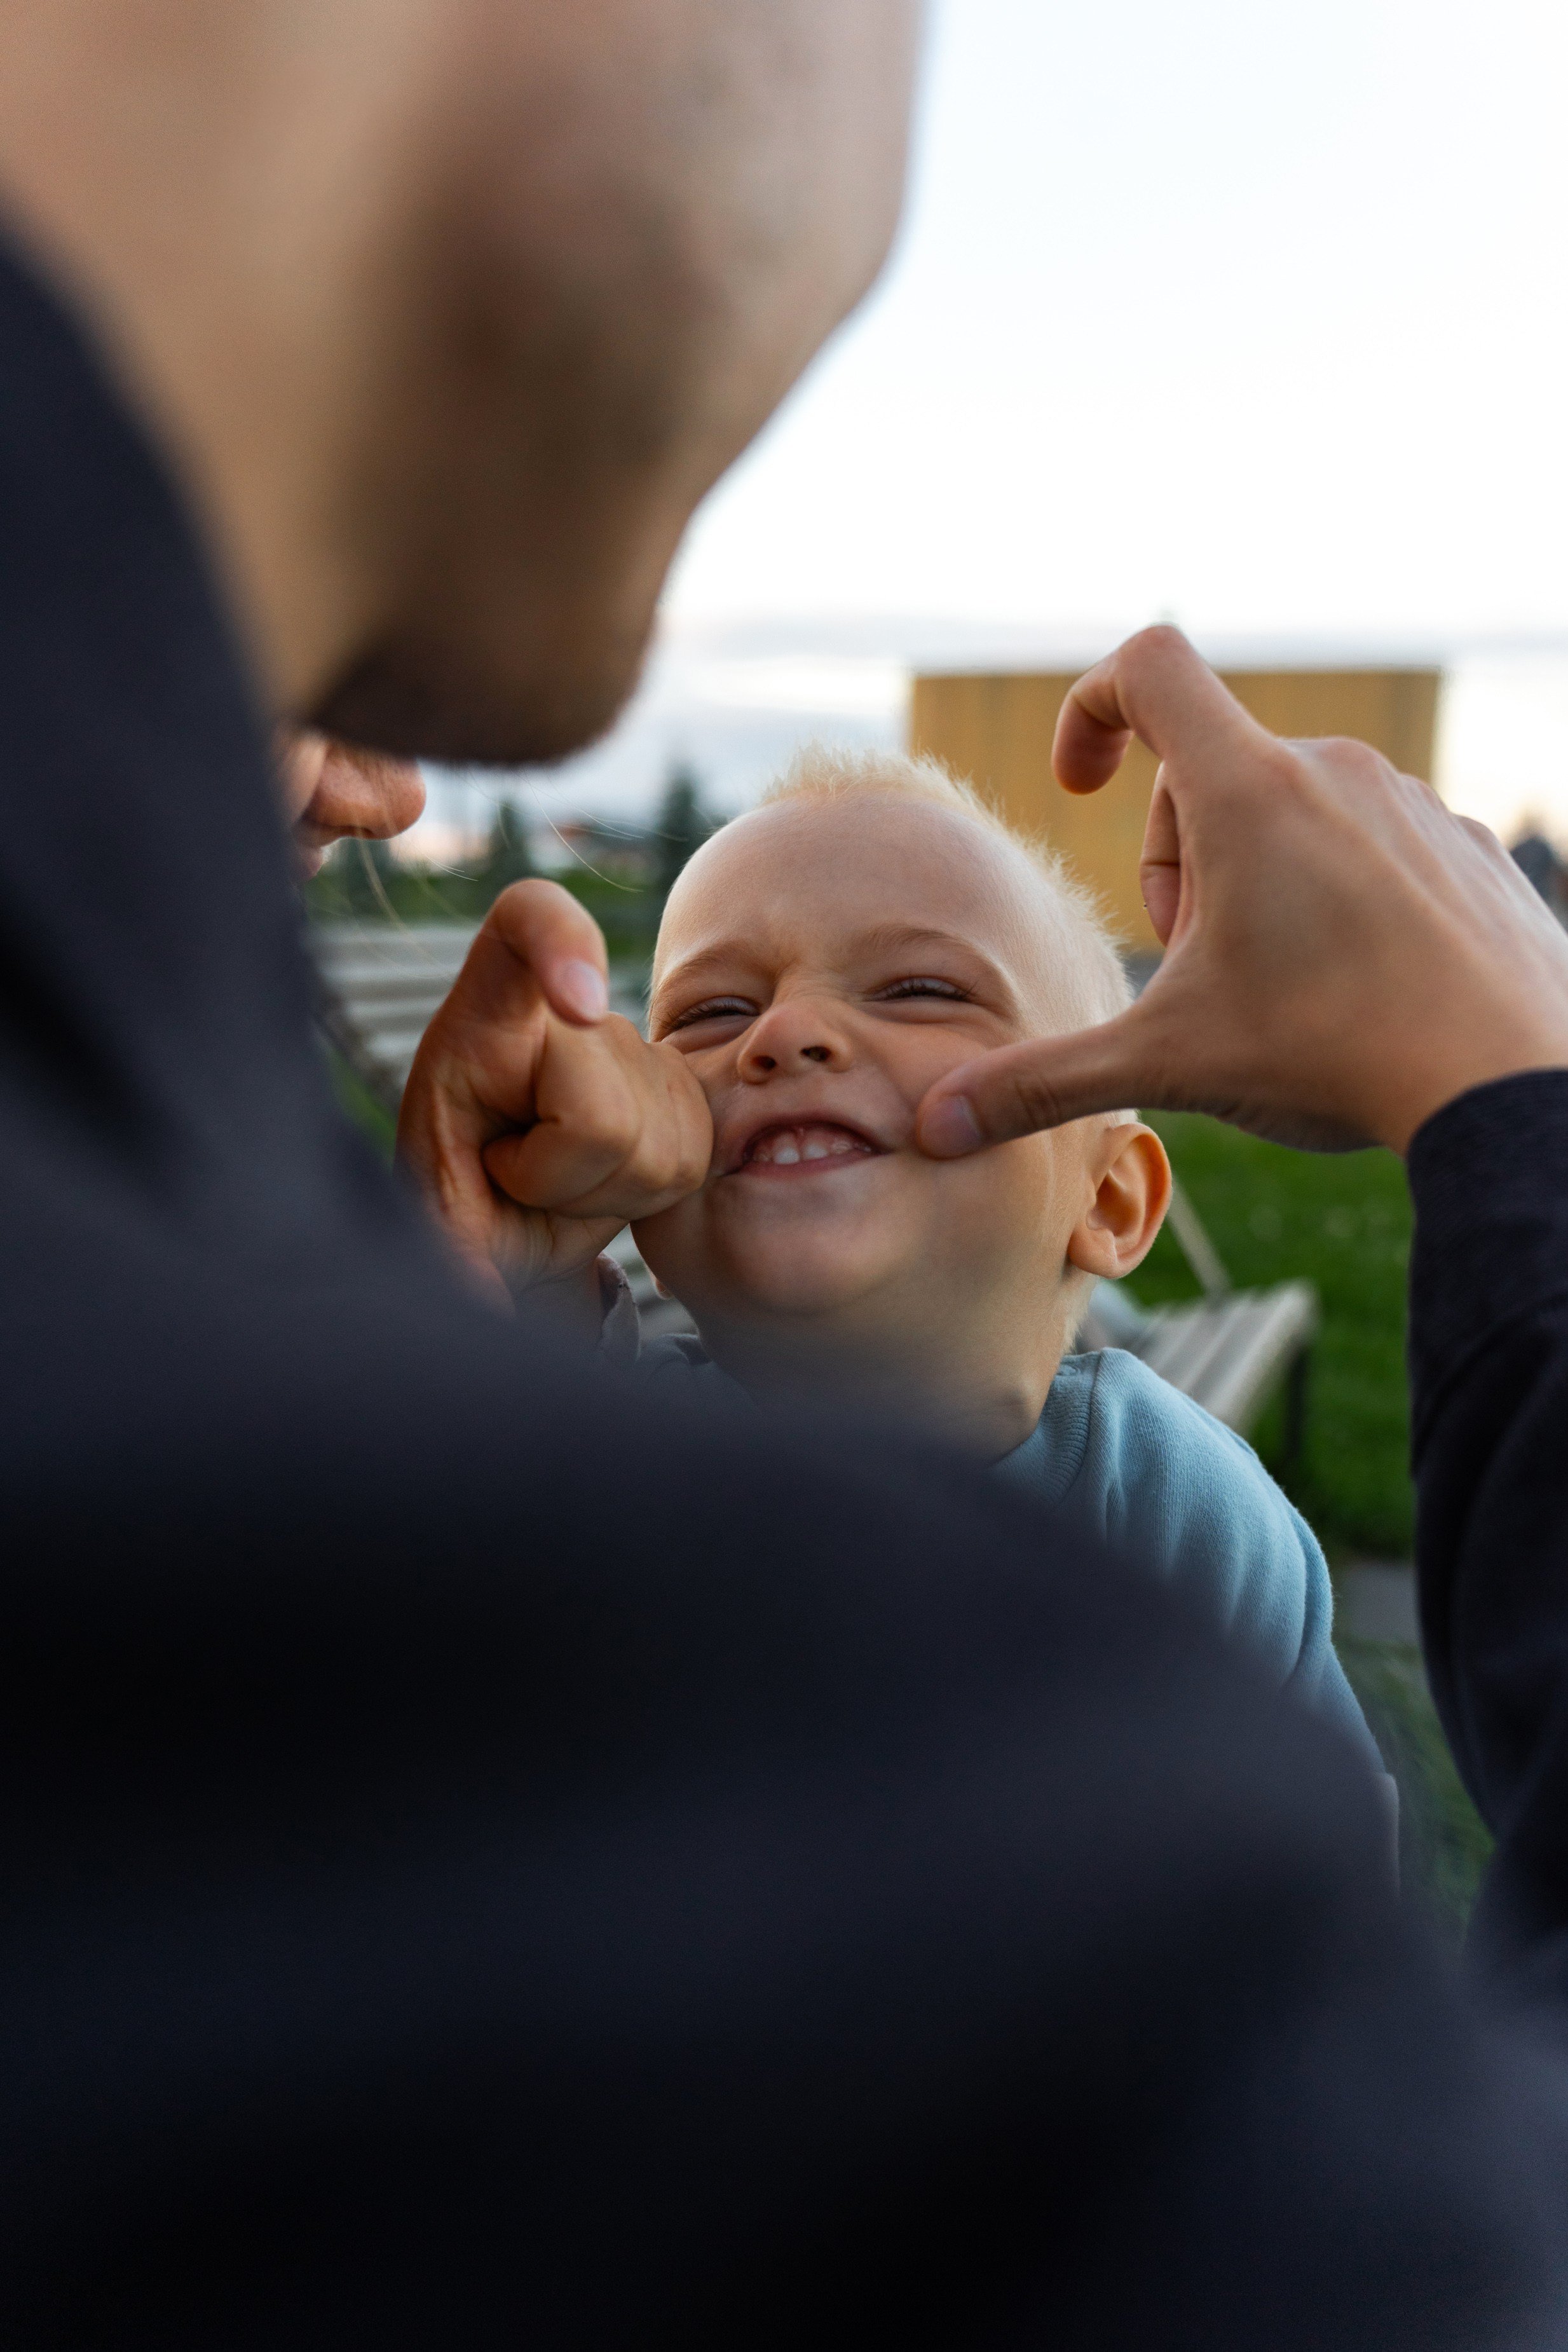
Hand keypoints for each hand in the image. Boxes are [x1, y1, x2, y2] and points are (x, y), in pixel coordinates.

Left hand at [398, 881, 711, 1308]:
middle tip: (514, 1174)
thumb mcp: (434, 1217)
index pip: (527, 922)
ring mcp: (636, 1047)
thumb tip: (479, 1310)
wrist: (501, 1209)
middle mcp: (568, 1011)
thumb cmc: (456, 1193)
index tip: (579, 1004)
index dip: (562, 943)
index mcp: (486, 1013)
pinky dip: (642, 1193)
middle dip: (559, 1177)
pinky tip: (597, 1178)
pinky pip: (691, 1161)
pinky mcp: (685, 1089)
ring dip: (603, 1191)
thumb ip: (450, 1256)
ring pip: (657, 1147)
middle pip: (604, 1111)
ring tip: (553, 1176)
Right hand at [916, 628, 1567, 1158]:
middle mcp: (1333, 771)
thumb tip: (934, 1123)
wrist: (1509, 1087)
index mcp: (1247, 791)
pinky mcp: (1468, 851)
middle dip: (1177, 863)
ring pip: (1295, 812)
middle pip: (1209, 770)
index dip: (1090, 708)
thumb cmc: (1334, 1055)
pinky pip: (1375, 846)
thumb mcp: (1167, 1067)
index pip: (1146, 666)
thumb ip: (1042, 1082)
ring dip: (1257, 885)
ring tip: (1280, 991)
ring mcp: (1412, 806)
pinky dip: (1339, 901)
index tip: (1079, 788)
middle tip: (1198, 968)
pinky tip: (1354, 993)